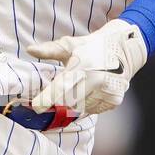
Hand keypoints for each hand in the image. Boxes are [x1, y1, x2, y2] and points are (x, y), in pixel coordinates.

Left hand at [27, 18, 147, 116]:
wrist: (125, 47)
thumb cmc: (92, 46)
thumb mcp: (71, 45)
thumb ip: (50, 50)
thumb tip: (30, 49)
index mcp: (82, 66)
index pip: (60, 88)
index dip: (46, 100)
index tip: (37, 106)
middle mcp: (96, 80)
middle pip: (68, 102)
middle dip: (60, 101)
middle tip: (60, 92)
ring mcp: (106, 92)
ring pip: (81, 108)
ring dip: (75, 102)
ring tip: (81, 86)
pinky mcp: (114, 100)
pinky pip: (93, 110)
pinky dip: (88, 104)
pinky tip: (92, 90)